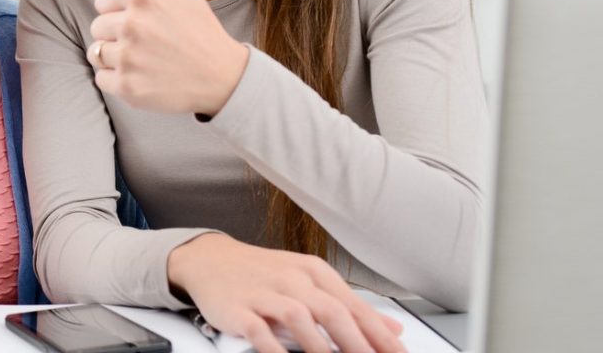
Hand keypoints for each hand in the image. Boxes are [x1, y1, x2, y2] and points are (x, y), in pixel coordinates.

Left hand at [86, 0, 248, 114]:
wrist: (222, 77)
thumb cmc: (198, 27)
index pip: (103, 2)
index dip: (123, 12)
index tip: (149, 20)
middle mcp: (132, 23)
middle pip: (97, 27)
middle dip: (118, 34)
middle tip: (150, 42)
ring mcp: (129, 57)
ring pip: (97, 53)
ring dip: (117, 58)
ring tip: (147, 59)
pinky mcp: (128, 87)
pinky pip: (101, 78)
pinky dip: (118, 80)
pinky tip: (144, 76)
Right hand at [169, 234, 405, 352]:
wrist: (209, 260)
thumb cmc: (262, 274)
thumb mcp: (309, 283)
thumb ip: (349, 306)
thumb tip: (392, 329)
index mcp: (314, 272)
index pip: (355, 306)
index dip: (380, 335)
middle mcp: (291, 278)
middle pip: (332, 311)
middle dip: (358, 344)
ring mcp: (264, 292)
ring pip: (299, 318)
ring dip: (321, 348)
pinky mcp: (238, 307)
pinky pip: (259, 331)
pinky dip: (275, 350)